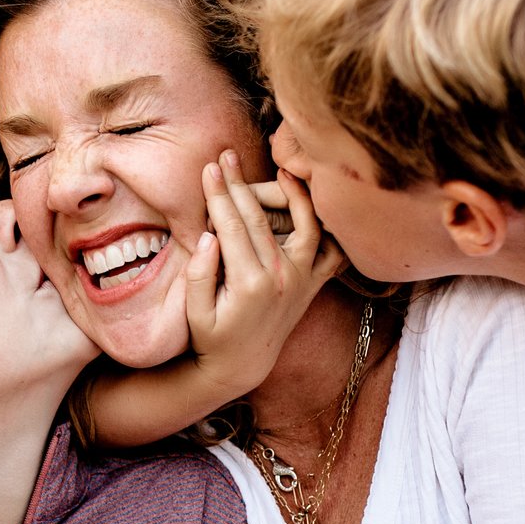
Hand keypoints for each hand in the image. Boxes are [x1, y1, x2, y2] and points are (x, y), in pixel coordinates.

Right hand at [157, 151, 345, 397]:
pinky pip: (331, 250)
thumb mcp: (193, 312)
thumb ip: (199, 274)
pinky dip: (327, 226)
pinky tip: (312, 202)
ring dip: (294, 194)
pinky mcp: (311, 284)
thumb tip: (210, 236)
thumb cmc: (211, 338)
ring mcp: (301, 280)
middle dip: (239, 184)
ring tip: (281, 169)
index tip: (209, 168)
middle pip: (260, 218)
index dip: (219, 194)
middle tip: (226, 157)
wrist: (241, 366)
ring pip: (306, 225)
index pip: (232, 226)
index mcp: (250, 283)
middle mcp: (281, 278)